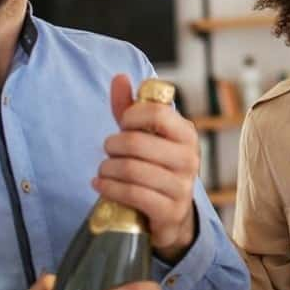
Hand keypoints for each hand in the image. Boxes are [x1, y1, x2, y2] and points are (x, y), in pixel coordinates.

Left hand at [95, 74, 199, 262]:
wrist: (171, 212)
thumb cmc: (155, 165)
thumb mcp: (145, 135)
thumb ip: (131, 107)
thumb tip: (120, 77)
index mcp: (186, 133)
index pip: (156, 112)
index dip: (130, 116)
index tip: (123, 125)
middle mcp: (189, 158)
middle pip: (136, 142)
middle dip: (112, 146)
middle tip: (109, 151)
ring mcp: (182, 186)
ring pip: (130, 169)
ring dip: (106, 169)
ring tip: (103, 170)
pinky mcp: (170, 211)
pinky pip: (132, 194)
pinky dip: (108, 188)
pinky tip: (100, 185)